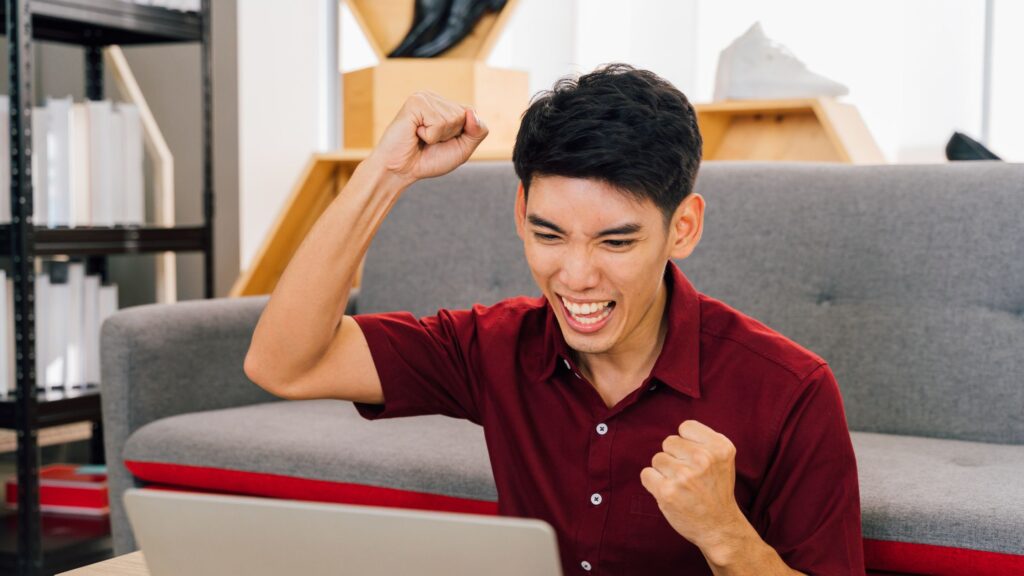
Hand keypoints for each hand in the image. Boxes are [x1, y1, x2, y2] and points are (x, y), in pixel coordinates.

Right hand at [370, 90, 488, 186]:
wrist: (400, 171)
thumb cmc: (428, 160)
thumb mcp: (462, 149)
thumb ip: (477, 132)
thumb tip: (472, 112)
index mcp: (445, 105)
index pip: (471, 114)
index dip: (461, 135)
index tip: (442, 142)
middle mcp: (435, 98)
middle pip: (464, 115)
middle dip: (450, 136)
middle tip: (429, 141)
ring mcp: (424, 97)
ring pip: (453, 118)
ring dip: (438, 136)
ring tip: (421, 137)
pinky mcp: (415, 102)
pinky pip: (438, 122)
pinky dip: (430, 135)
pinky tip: (415, 133)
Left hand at [639, 420, 745, 552]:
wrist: (719, 527)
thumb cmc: (716, 490)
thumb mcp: (722, 459)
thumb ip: (703, 441)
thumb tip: (675, 432)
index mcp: (721, 448)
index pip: (686, 427)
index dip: (686, 442)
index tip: (694, 458)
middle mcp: (704, 459)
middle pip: (669, 442)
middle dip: (674, 456)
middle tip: (688, 475)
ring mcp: (684, 476)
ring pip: (657, 458)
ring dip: (664, 471)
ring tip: (680, 486)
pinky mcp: (667, 492)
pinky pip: (646, 474)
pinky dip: (653, 482)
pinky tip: (668, 492)